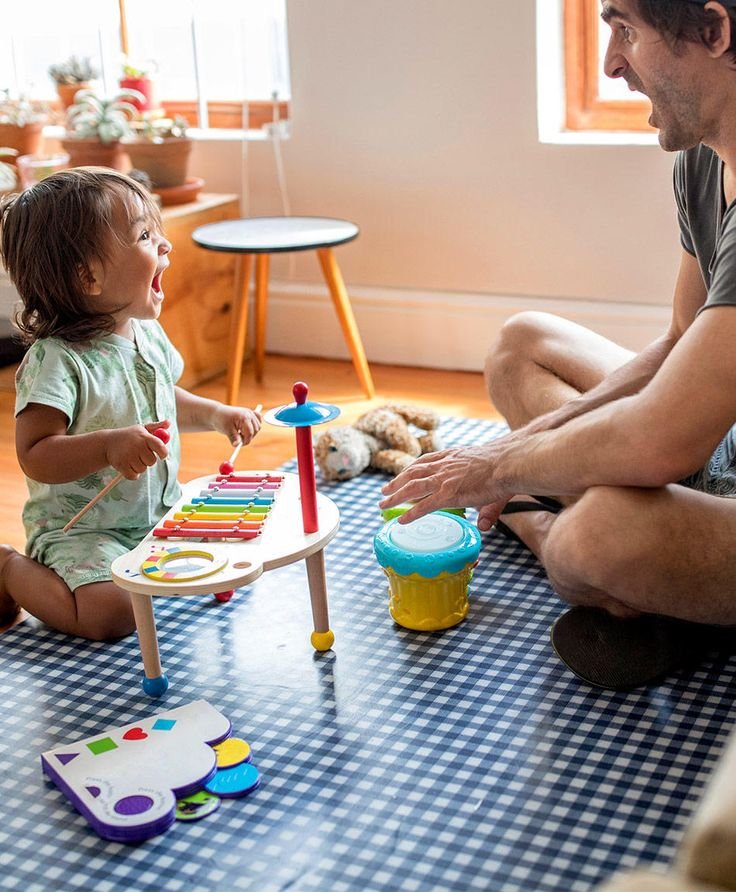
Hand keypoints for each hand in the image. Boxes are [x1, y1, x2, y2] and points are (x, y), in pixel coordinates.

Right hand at [104, 420, 169, 479]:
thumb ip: (156, 427)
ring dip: (139, 466)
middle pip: (152, 461)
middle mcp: (137, 445)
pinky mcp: (121, 465)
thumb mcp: (142, 429)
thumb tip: (168, 423)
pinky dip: (132, 474)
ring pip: (142, 469)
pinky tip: (127, 465)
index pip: (160, 447)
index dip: (163, 453)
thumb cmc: (129, 436)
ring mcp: (128, 455)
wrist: (107, 442)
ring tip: (131, 458)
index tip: (162, 456)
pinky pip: (134, 476)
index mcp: (144, 437)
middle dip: (147, 460)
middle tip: (140, 454)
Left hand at [213, 404, 261, 445]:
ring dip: (251, 433)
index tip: (239, 445)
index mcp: (244, 417)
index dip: (246, 440)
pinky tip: (247, 428)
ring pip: (257, 427)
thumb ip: (234, 438)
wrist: (217, 413)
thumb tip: (237, 445)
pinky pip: (258, 420)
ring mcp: (250, 413)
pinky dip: (255, 426)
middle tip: (238, 438)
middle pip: (255, 430)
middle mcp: (249, 414)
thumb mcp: (227, 430)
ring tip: (239, 432)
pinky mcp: (250, 414)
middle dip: (248, 437)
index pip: (250, 432)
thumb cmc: (221, 420)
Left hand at [379, 442, 510, 523]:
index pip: (426, 460)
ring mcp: (445, 480)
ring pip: (412, 487)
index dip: (411, 468)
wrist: (507, 463)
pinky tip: (402, 520)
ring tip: (382, 504)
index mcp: (453, 456)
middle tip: (384, 490)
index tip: (402, 474)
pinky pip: (424, 505)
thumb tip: (483, 526)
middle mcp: (444, 466)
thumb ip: (485, 507)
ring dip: (395, 496)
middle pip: (413, 473)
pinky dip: (411, 513)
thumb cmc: (504, 467)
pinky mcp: (449, 493)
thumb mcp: (490, 479)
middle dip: (396, 482)